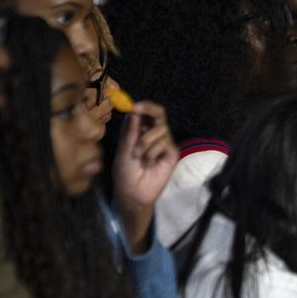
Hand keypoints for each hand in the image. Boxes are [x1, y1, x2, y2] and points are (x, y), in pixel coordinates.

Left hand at [112, 101, 178, 252]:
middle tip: (137, 109)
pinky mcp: (172, 153)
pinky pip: (165, 143)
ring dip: (145, 142)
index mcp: (140, 131)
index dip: (143, 107)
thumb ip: (130, 130)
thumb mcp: (124, 148)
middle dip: (149, 109)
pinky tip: (150, 163)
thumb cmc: (125, 171)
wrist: (133, 191)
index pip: (146, 113)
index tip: (133, 106)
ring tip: (139, 156)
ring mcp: (164, 143)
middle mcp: (154, 134)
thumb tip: (132, 110)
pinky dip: (153, 152)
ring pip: (160, 130)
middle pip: (159, 114)